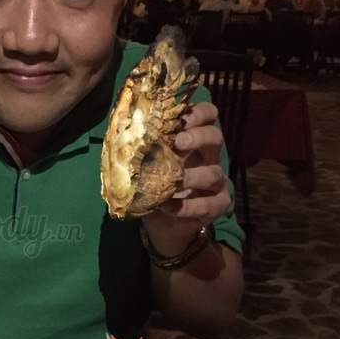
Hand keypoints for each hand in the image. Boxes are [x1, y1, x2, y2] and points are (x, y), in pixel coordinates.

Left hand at [143, 101, 229, 250]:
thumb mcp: (146, 166)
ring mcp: (216, 182)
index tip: (182, 116)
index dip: (199, 112)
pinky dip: (186, 206)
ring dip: (191, 176)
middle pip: (215, 136)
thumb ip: (141, 149)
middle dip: (198, 136)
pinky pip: (207, 204)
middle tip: (179, 142)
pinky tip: (167, 206)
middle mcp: (208, 157)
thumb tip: (121, 133)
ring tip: (173, 181)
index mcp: (193, 141)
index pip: (207, 116)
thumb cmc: (155, 188)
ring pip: (213, 173)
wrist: (163, 226)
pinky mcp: (218, 205)